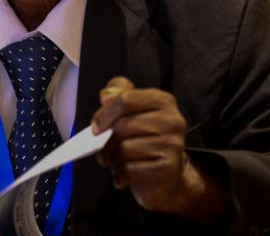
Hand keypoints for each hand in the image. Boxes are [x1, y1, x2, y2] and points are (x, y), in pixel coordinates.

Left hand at [91, 77, 230, 223]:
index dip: (104, 114)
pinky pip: (130, 169)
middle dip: (106, 142)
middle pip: (121, 126)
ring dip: (113, 159)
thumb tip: (106, 95)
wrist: (168, 175)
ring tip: (117, 162)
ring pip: (124, 149)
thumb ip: (119, 94)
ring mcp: (173, 145)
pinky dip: (120, 174)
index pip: (125, 99)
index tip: (96, 127)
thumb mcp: (133, 111)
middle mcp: (172, 121)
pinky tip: (124, 175)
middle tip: (104, 151)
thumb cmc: (144, 139)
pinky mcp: (168, 169)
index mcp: (163, 101)